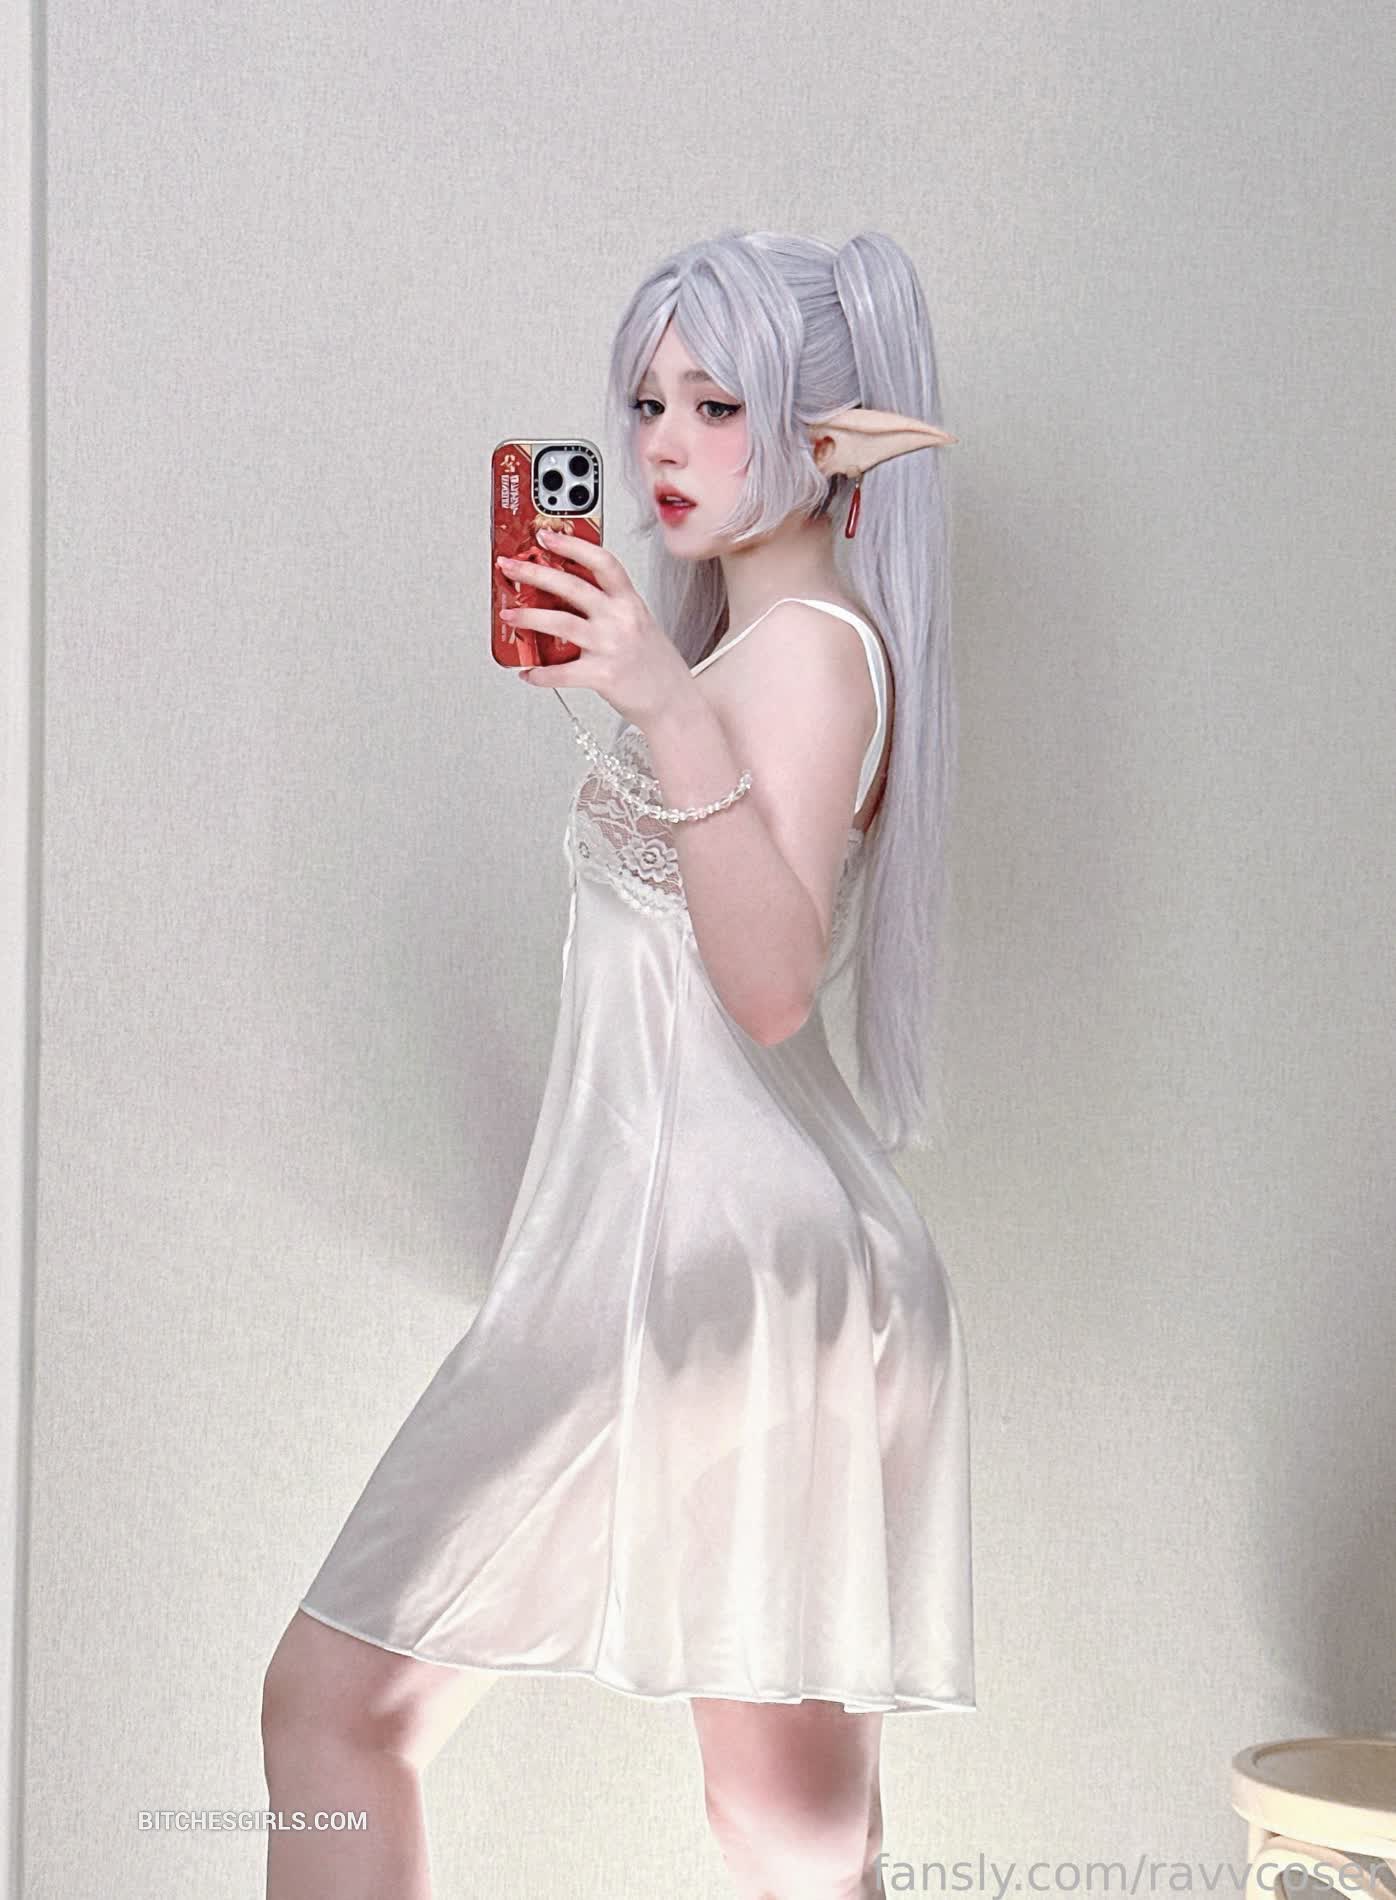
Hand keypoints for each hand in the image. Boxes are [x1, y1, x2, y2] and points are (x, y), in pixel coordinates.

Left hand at [496, 529, 696, 730]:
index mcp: (630, 603)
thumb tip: (568, 597)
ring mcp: (611, 646)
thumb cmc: (656, 666)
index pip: (602, 562)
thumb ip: (611, 608)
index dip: (572, 545)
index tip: (546, 536)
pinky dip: (539, 673)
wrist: (675, 703)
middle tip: (510, 567)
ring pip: (560, 623)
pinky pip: (562, 672)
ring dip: (528, 617)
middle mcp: (620, 620)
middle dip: (535, 573)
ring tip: (508, 615)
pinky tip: (527, 672)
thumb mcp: (640, 625)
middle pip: (571, 586)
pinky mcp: (603, 676)